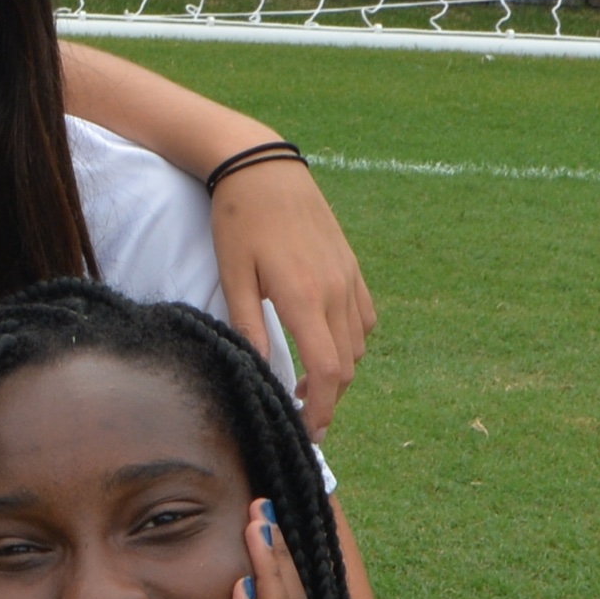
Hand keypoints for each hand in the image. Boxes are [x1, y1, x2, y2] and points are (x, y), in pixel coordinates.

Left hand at [210, 164, 375, 435]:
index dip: (321, 409)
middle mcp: (335, 291)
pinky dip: (352, 341)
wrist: (264, 167)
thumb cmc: (239, 221)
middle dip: (329, 400)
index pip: (326, 371)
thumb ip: (249, 327)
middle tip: (305, 418)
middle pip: (346, 366)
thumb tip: (263, 372)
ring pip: (358, 344)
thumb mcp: (234, 276)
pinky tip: (327, 344)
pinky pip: (365, 317)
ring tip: (309, 385)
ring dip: (339, 372)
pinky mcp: (352, 266)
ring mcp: (349, 277)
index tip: (307, 430)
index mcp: (304, 298)